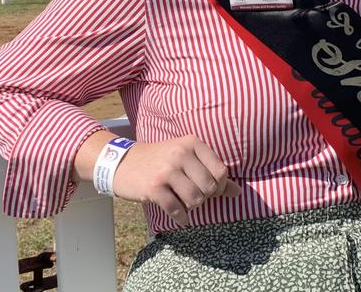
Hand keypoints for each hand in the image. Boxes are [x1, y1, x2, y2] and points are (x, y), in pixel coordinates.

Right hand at [112, 134, 240, 226]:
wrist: (122, 162)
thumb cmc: (159, 161)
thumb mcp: (185, 159)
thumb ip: (211, 172)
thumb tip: (237, 192)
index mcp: (192, 143)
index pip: (220, 171)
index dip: (219, 186)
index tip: (209, 190)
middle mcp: (180, 154)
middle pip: (209, 187)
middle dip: (205, 198)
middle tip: (194, 197)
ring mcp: (166, 170)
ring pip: (195, 199)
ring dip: (192, 207)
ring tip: (183, 202)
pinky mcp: (153, 187)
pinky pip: (177, 209)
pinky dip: (181, 218)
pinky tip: (179, 216)